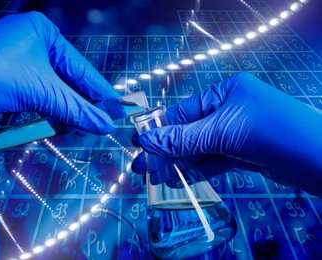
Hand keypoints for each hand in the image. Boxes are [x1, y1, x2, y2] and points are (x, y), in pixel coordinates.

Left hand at [0, 11, 118, 133]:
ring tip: (85, 125)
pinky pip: (39, 91)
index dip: (100, 90)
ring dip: (68, 108)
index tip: (117, 107)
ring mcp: (20, 56)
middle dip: (84, 102)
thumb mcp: (42, 92)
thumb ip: (76, 109)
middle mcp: (34, 41)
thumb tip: (104, 124)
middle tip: (102, 121)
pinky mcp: (9, 72)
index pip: (81, 67)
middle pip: (68, 78)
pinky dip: (51, 107)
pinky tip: (63, 121)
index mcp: (44, 33)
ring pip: (54, 87)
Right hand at [133, 72, 321, 196]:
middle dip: (165, 151)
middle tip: (142, 168)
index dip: (160, 128)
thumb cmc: (271, 133)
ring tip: (156, 178)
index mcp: (227, 92)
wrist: (321, 161)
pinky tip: (179, 180)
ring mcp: (239, 133)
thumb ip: (182, 139)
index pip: (184, 111)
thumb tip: (146, 141)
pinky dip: (198, 170)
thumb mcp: (222, 132)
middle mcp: (231, 109)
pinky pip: (215, 160)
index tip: (138, 144)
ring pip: (201, 149)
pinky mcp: (246, 153)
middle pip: (190, 132)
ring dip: (179, 164)